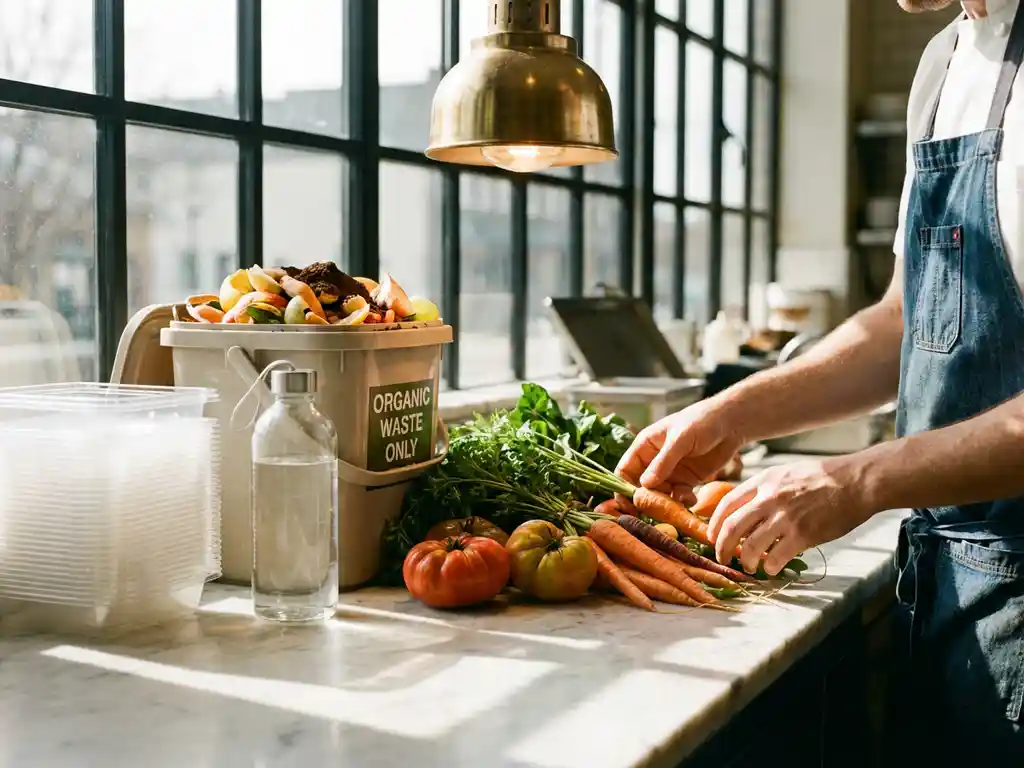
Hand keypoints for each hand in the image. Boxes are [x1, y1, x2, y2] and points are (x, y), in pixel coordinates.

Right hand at [615, 400, 744, 507]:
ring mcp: (670, 472)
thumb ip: (663, 462)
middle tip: (652, 514)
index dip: (623, 488)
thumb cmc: (702, 421)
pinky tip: (691, 500)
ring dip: (666, 504)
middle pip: (640, 487)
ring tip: (677, 506)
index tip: (627, 505)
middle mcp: (654, 461)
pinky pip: (678, 497)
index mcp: (645, 446)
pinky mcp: (687, 481)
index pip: (625, 470)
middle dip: (645, 501)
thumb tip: (644, 485)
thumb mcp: (681, 439)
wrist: (732, 423)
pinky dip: (682, 502)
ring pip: (659, 495)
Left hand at [706, 457, 873, 575]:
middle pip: (731, 527)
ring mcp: (785, 517)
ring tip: (749, 566)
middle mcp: (769, 498)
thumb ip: (765, 489)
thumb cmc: (823, 478)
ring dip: (745, 561)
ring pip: (750, 546)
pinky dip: (770, 567)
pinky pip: (776, 558)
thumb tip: (747, 510)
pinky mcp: (803, 534)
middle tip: (722, 557)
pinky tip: (772, 568)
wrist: (856, 482)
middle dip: (722, 547)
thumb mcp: (786, 473)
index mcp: (764, 481)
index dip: (714, 523)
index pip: (727, 503)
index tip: (711, 536)